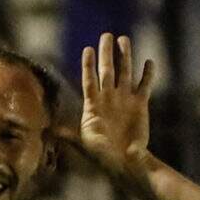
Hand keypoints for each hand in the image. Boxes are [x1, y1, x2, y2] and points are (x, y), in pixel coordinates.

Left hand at [76, 32, 155, 184]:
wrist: (126, 164)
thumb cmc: (103, 157)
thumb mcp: (85, 145)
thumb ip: (70, 136)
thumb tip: (51, 131)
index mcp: (94, 106)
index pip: (90, 80)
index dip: (89, 65)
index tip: (88, 49)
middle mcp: (109, 99)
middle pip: (107, 71)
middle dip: (107, 53)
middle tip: (107, 35)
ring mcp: (125, 100)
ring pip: (125, 73)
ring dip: (125, 57)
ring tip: (124, 39)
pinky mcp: (140, 105)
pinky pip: (144, 86)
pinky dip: (147, 75)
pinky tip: (148, 62)